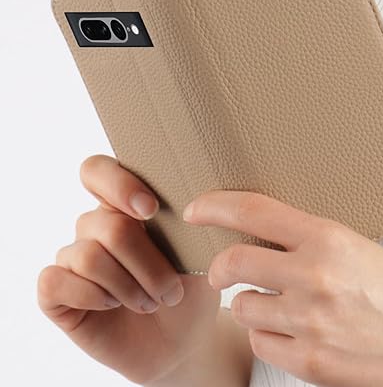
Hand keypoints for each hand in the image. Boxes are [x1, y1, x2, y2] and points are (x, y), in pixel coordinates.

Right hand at [37, 154, 237, 385]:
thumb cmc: (192, 286)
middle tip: (171, 289)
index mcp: (126, 204)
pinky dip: (93, 297)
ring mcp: (73, 257)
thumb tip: (193, 199)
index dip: (119, 184)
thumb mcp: (200, 250)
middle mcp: (95, 225)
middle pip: (108, 225)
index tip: (152, 210)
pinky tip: (114, 305)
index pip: (98, 170)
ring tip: (152, 302)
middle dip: (147, 262)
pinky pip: (55, 281)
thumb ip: (188, 220)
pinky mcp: (56, 292)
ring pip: (88, 256)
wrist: (183, 339)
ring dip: (128, 286)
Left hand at [183, 190, 382, 386]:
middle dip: (220, 267)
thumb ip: (308, 241)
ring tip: (275, 303)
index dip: (216, 206)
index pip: (254, 212)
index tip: (195, 209)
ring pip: (242, 308)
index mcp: (328, 238)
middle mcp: (314, 276)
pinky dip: (267, 335)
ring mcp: (309, 323)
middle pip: (232, 263)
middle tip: (222, 271)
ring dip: (248, 304)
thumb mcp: (356, 247)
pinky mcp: (310, 362)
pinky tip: (290, 329)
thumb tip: (258, 239)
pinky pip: (261, 343)